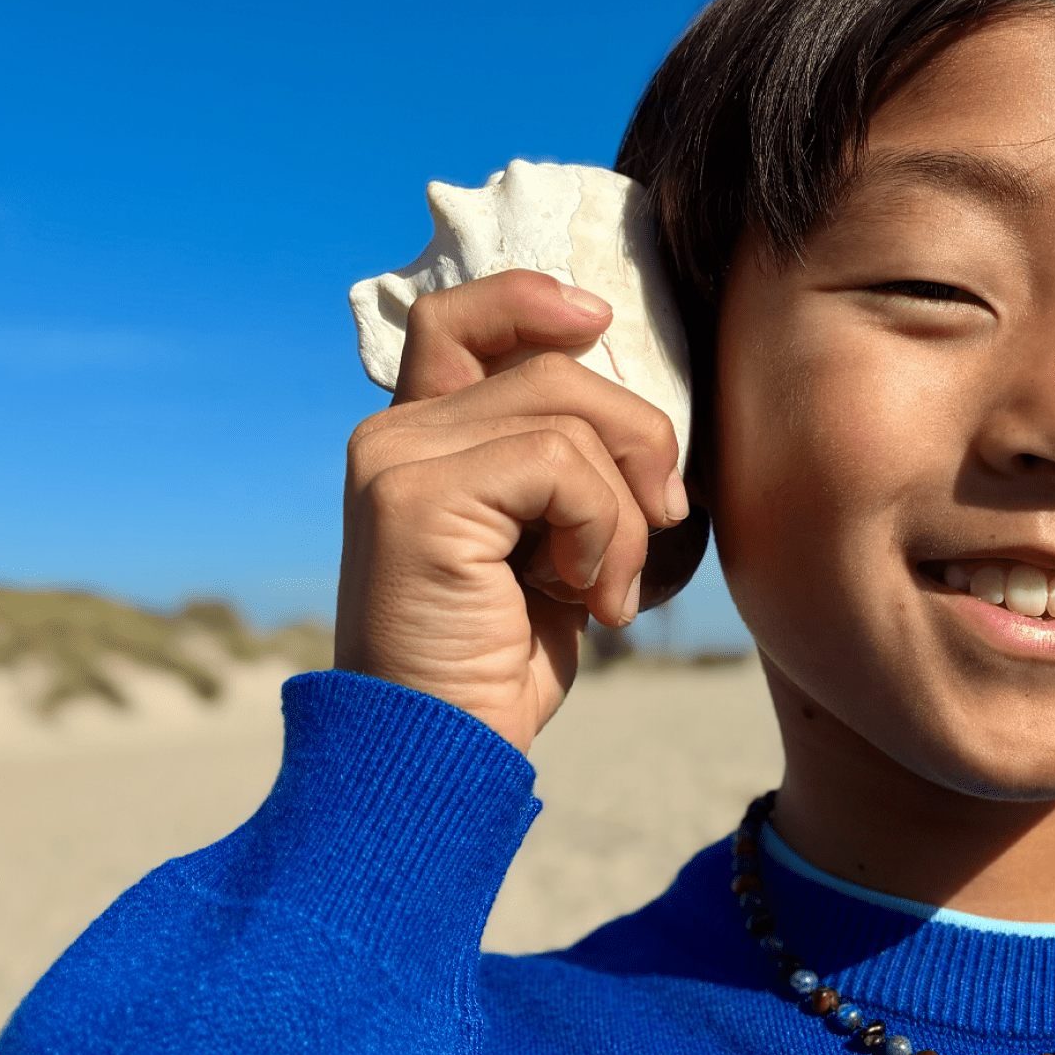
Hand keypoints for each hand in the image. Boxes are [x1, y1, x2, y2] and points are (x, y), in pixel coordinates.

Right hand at [334, 270, 688, 751]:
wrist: (443, 756)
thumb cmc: (501, 662)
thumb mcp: (548, 544)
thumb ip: (563, 466)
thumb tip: (642, 409)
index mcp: (419, 442)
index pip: (459, 318)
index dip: (531, 298)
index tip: (599, 320)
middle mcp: (392, 438)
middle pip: (553, 368)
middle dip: (637, 439)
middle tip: (662, 524)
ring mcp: (396, 462)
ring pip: (568, 414)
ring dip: (626, 510)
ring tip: (609, 590)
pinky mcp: (416, 498)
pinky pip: (563, 464)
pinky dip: (606, 532)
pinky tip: (591, 600)